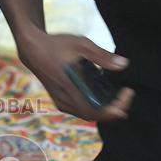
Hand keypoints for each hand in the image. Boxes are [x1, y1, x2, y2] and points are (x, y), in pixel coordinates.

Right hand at [16, 28, 133, 121]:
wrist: (33, 49)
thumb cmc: (57, 45)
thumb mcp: (82, 45)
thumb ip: (102, 56)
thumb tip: (123, 65)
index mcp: (70, 87)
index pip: (95, 110)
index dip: (114, 108)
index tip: (127, 93)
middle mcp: (64, 99)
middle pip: (93, 115)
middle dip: (113, 110)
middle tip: (126, 97)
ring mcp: (60, 101)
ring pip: (86, 114)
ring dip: (104, 109)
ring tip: (118, 98)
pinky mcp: (59, 100)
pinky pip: (79, 110)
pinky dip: (93, 106)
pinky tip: (102, 96)